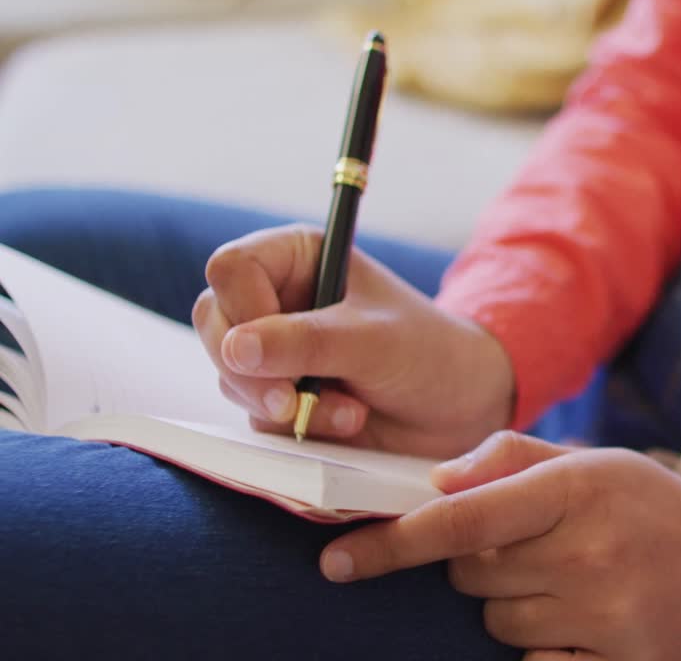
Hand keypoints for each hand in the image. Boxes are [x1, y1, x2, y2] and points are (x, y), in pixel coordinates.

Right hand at [192, 224, 513, 458]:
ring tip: (351, 410)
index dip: (242, 310)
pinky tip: (348, 422)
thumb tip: (235, 348)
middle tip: (291, 401)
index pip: (231, 269)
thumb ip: (307, 341)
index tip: (270, 349)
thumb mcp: (374, 341)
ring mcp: (274, 351)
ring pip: (232, 377)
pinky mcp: (279, 397)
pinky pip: (256, 417)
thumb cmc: (428, 353)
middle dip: (252, 372)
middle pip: (214, 323)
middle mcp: (276, 299)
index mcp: (298, 258)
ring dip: (285, 406)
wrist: (459, 408)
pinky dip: (297, 428)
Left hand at [320, 432, 680, 660]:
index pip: (459, 520)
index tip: (336, 559)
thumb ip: (513, 458)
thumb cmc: (658, 509)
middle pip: (468, 575)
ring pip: (495, 619)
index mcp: (578, 490)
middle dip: (475, 563)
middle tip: (529, 548)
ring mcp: (602, 616)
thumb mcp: (596, 462)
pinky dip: (540, 644)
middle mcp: (586, 553)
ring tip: (569, 582)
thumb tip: (437, 480)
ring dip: (510, 603)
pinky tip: (582, 621)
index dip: (390, 543)